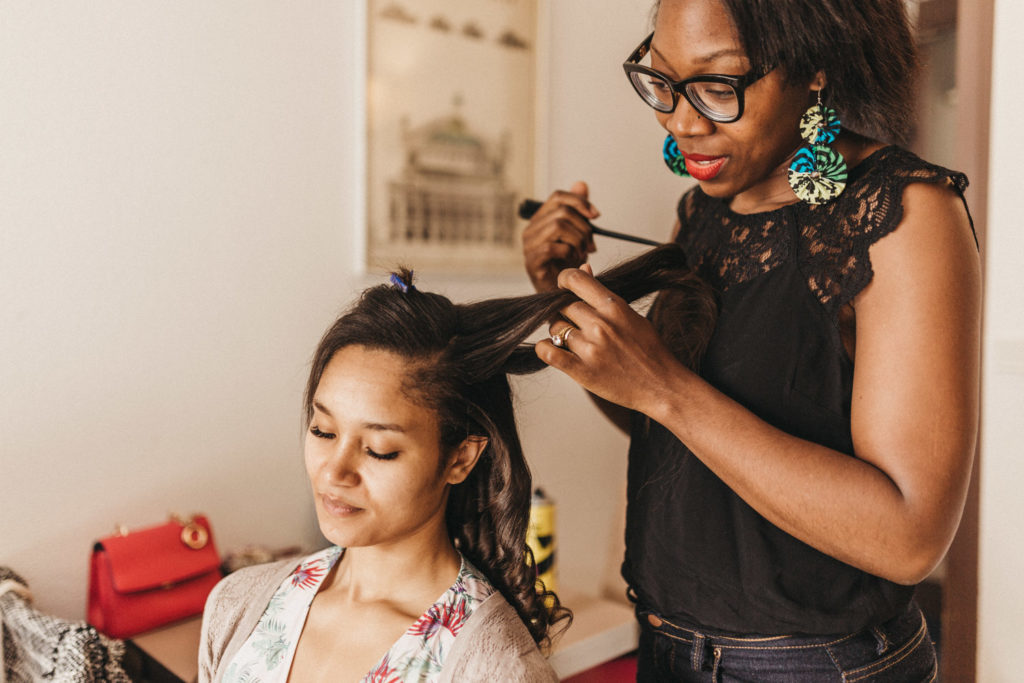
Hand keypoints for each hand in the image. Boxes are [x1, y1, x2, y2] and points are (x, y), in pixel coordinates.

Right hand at [521, 181, 597, 292]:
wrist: (561, 292)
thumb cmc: (568, 263)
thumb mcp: (577, 232)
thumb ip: (578, 209)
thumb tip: (581, 184)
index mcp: (541, 219)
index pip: (558, 197)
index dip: (580, 202)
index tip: (596, 215)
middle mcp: (531, 229)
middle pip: (562, 212)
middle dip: (584, 227)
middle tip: (592, 244)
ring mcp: (529, 246)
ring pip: (558, 226)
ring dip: (578, 240)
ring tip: (583, 253)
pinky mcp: (531, 262)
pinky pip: (552, 247)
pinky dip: (568, 252)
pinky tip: (573, 261)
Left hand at [537, 265, 686, 413]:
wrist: (662, 386)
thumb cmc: (649, 350)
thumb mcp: (631, 315)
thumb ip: (604, 295)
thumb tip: (584, 267)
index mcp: (614, 307)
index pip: (575, 279)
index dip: (564, 281)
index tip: (564, 288)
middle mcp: (600, 324)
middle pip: (562, 306)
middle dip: (564, 313)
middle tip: (574, 323)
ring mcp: (590, 348)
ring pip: (555, 328)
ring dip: (559, 334)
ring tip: (573, 342)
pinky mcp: (582, 371)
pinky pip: (548, 352)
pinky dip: (545, 349)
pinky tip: (554, 350)